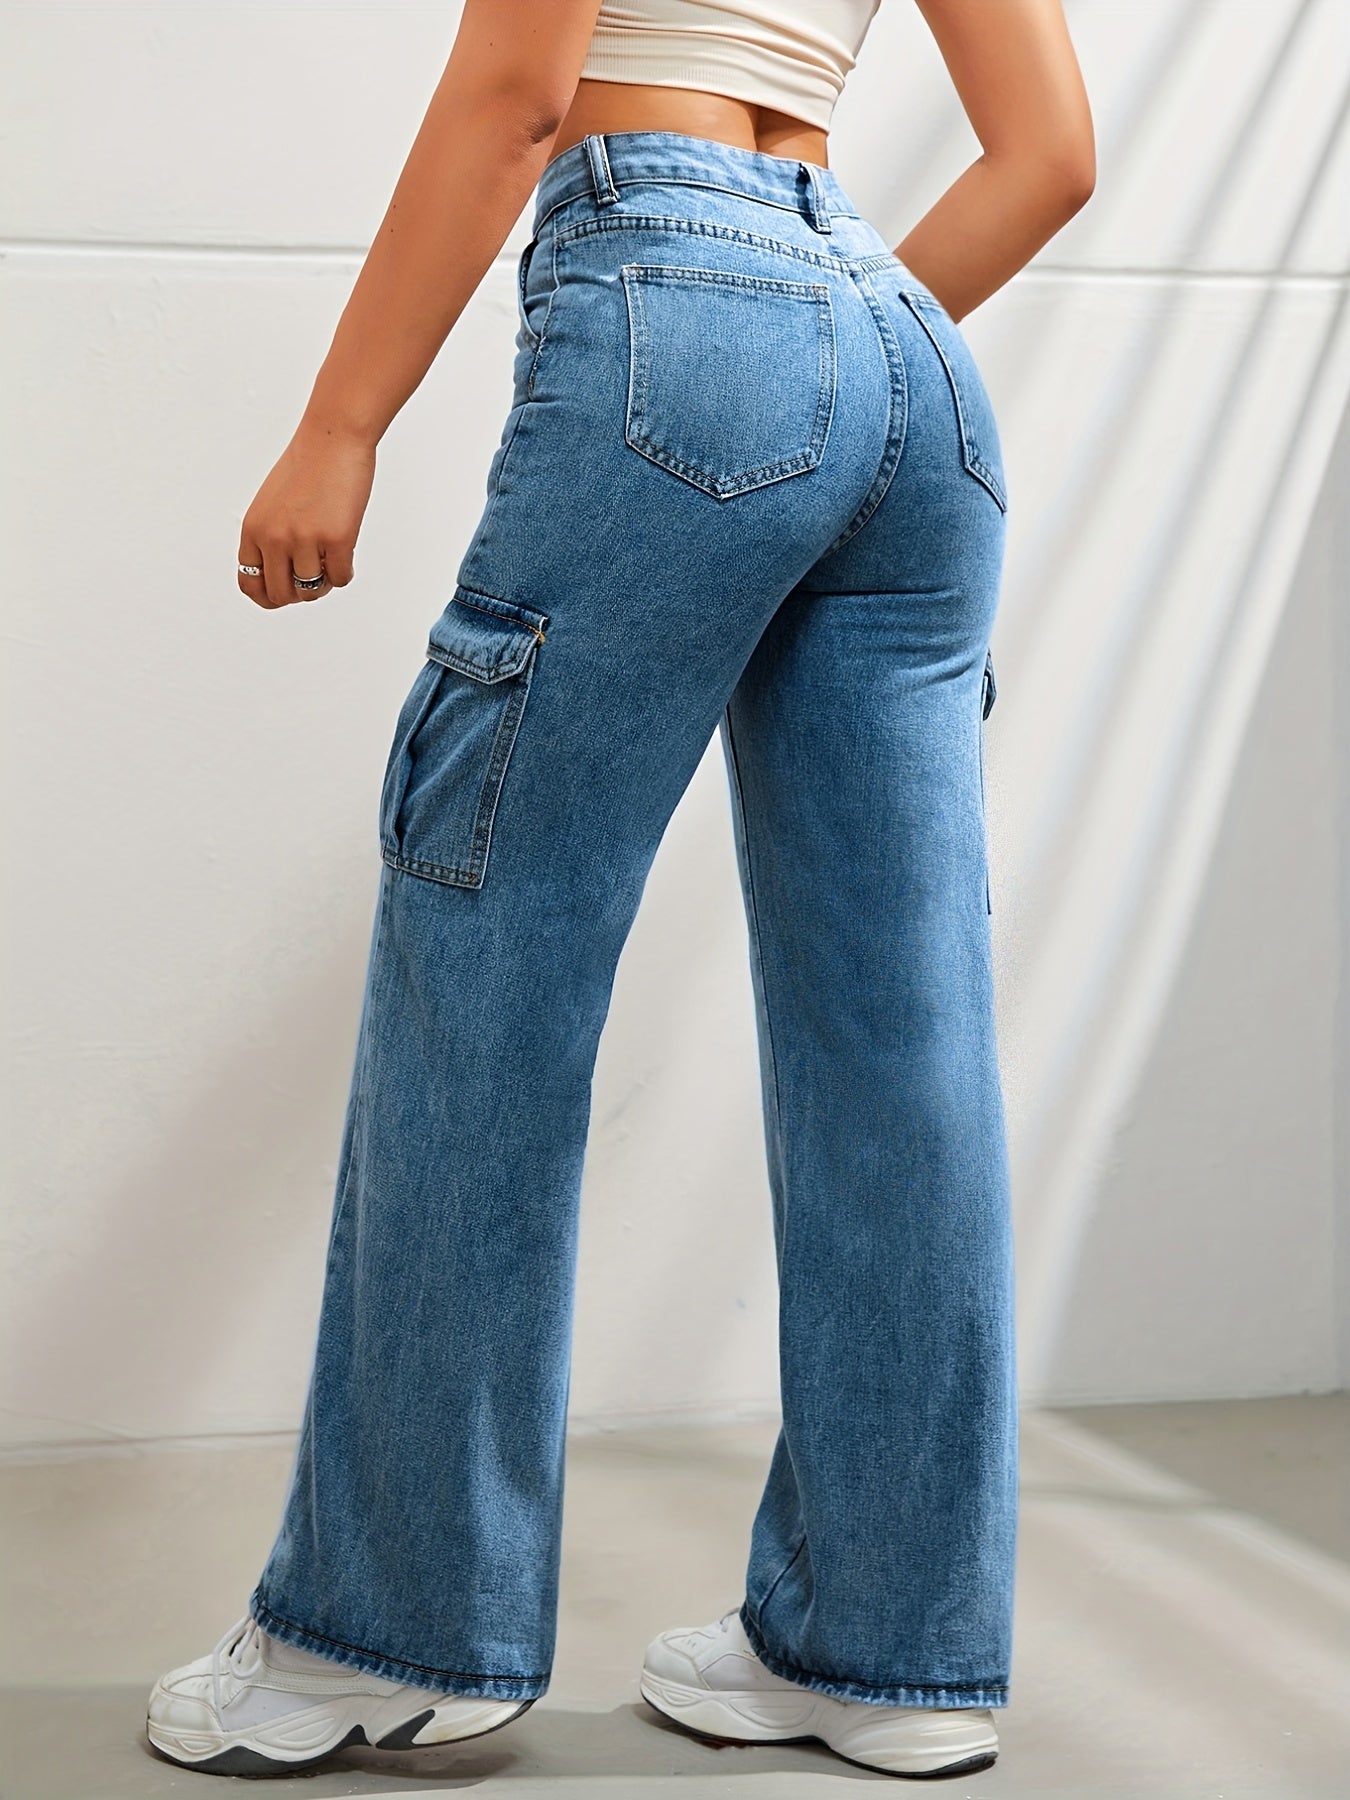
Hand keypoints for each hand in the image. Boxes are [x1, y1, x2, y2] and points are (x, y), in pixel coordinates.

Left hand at [237, 416, 376, 610]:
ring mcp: (305, 540)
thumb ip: (270, 538)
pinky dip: (345, 572)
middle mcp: (274, 537)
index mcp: (253, 529)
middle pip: (281, 594)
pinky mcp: (336, 539)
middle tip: (314, 577)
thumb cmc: (307, 467)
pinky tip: (345, 552)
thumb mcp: (273, 504)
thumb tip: (284, 579)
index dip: (268, 597)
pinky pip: (340, 579)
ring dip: (324, 583)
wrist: (333, 439)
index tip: (285, 594)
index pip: (250, 583)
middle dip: (299, 593)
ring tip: (330, 562)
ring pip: (312, 590)